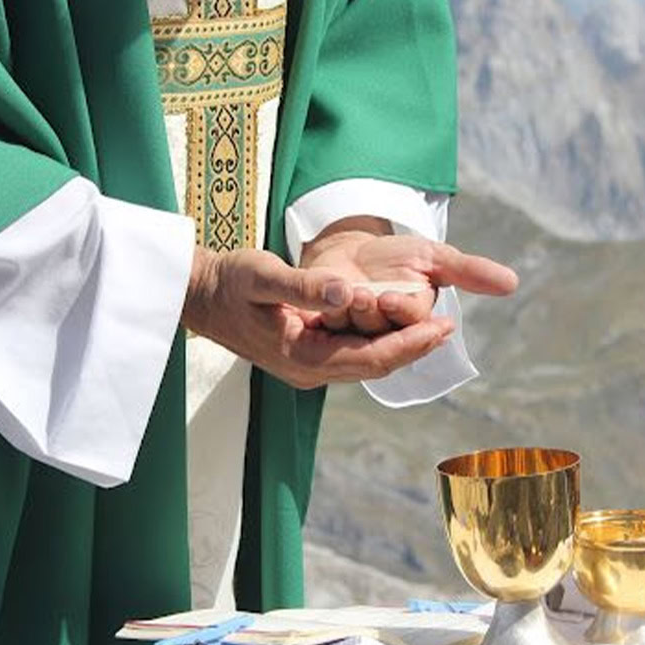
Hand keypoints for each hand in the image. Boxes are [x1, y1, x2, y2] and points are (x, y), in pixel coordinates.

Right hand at [181, 246, 454, 388]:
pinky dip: (377, 338)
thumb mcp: (262, 274)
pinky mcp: (305, 353)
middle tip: (448, 325)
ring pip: (364, 360)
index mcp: (302, 357)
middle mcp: (308, 369)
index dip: (411, 344)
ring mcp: (307, 365)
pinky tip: (395, 320)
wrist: (196, 294)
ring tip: (433, 323)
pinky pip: (351, 351)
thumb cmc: (226, 282)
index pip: (370, 359)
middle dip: (413, 346)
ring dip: (398, 343)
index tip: (443, 326)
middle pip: (374, 365)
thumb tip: (348, 292)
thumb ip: (304, 286)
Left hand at [298, 216, 518, 334]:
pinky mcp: (326, 328)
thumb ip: (470, 272)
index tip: (389, 297)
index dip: (401, 310)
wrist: (351, 252)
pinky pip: (325, 323)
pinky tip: (323, 297)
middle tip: (365, 296)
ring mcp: (353, 332)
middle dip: (370, 314)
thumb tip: (513, 283)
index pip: (411, 320)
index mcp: (413, 319)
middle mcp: (385, 333)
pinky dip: (324, 309)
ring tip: (345, 293)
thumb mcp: (433, 257)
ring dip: (344, 313)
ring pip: (350, 329)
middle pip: (379, 331)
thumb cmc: (397, 258)